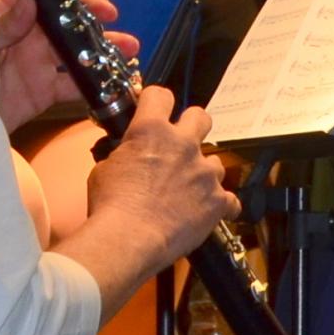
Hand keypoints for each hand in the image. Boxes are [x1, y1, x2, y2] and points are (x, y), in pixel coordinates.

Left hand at [0, 0, 125, 129]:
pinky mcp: (44, 90)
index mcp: (2, 17)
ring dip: (104, 46)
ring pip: (76, 48)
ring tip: (130, 47)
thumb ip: (2, 27)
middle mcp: (23, 35)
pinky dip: (98, 83)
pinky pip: (75, 84)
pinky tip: (118, 80)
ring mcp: (36, 62)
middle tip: (109, 12)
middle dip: (89, 11)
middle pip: (61, 16)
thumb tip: (30, 0)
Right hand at [80, 83, 231, 268]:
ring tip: (186, 191)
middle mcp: (183, 145)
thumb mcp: (104, 170)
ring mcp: (204, 172)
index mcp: (151, 132)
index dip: (157, 101)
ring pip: (215, 161)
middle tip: (181, 143)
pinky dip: (219, 205)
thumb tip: (129, 155)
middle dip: (192, 126)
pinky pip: (229, 199)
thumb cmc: (111, 207)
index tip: (156, 108)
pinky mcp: (218, 199)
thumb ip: (124, 154)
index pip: (160, 96)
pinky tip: (206, 213)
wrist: (128, 239)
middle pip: (201, 116)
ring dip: (203, 172)